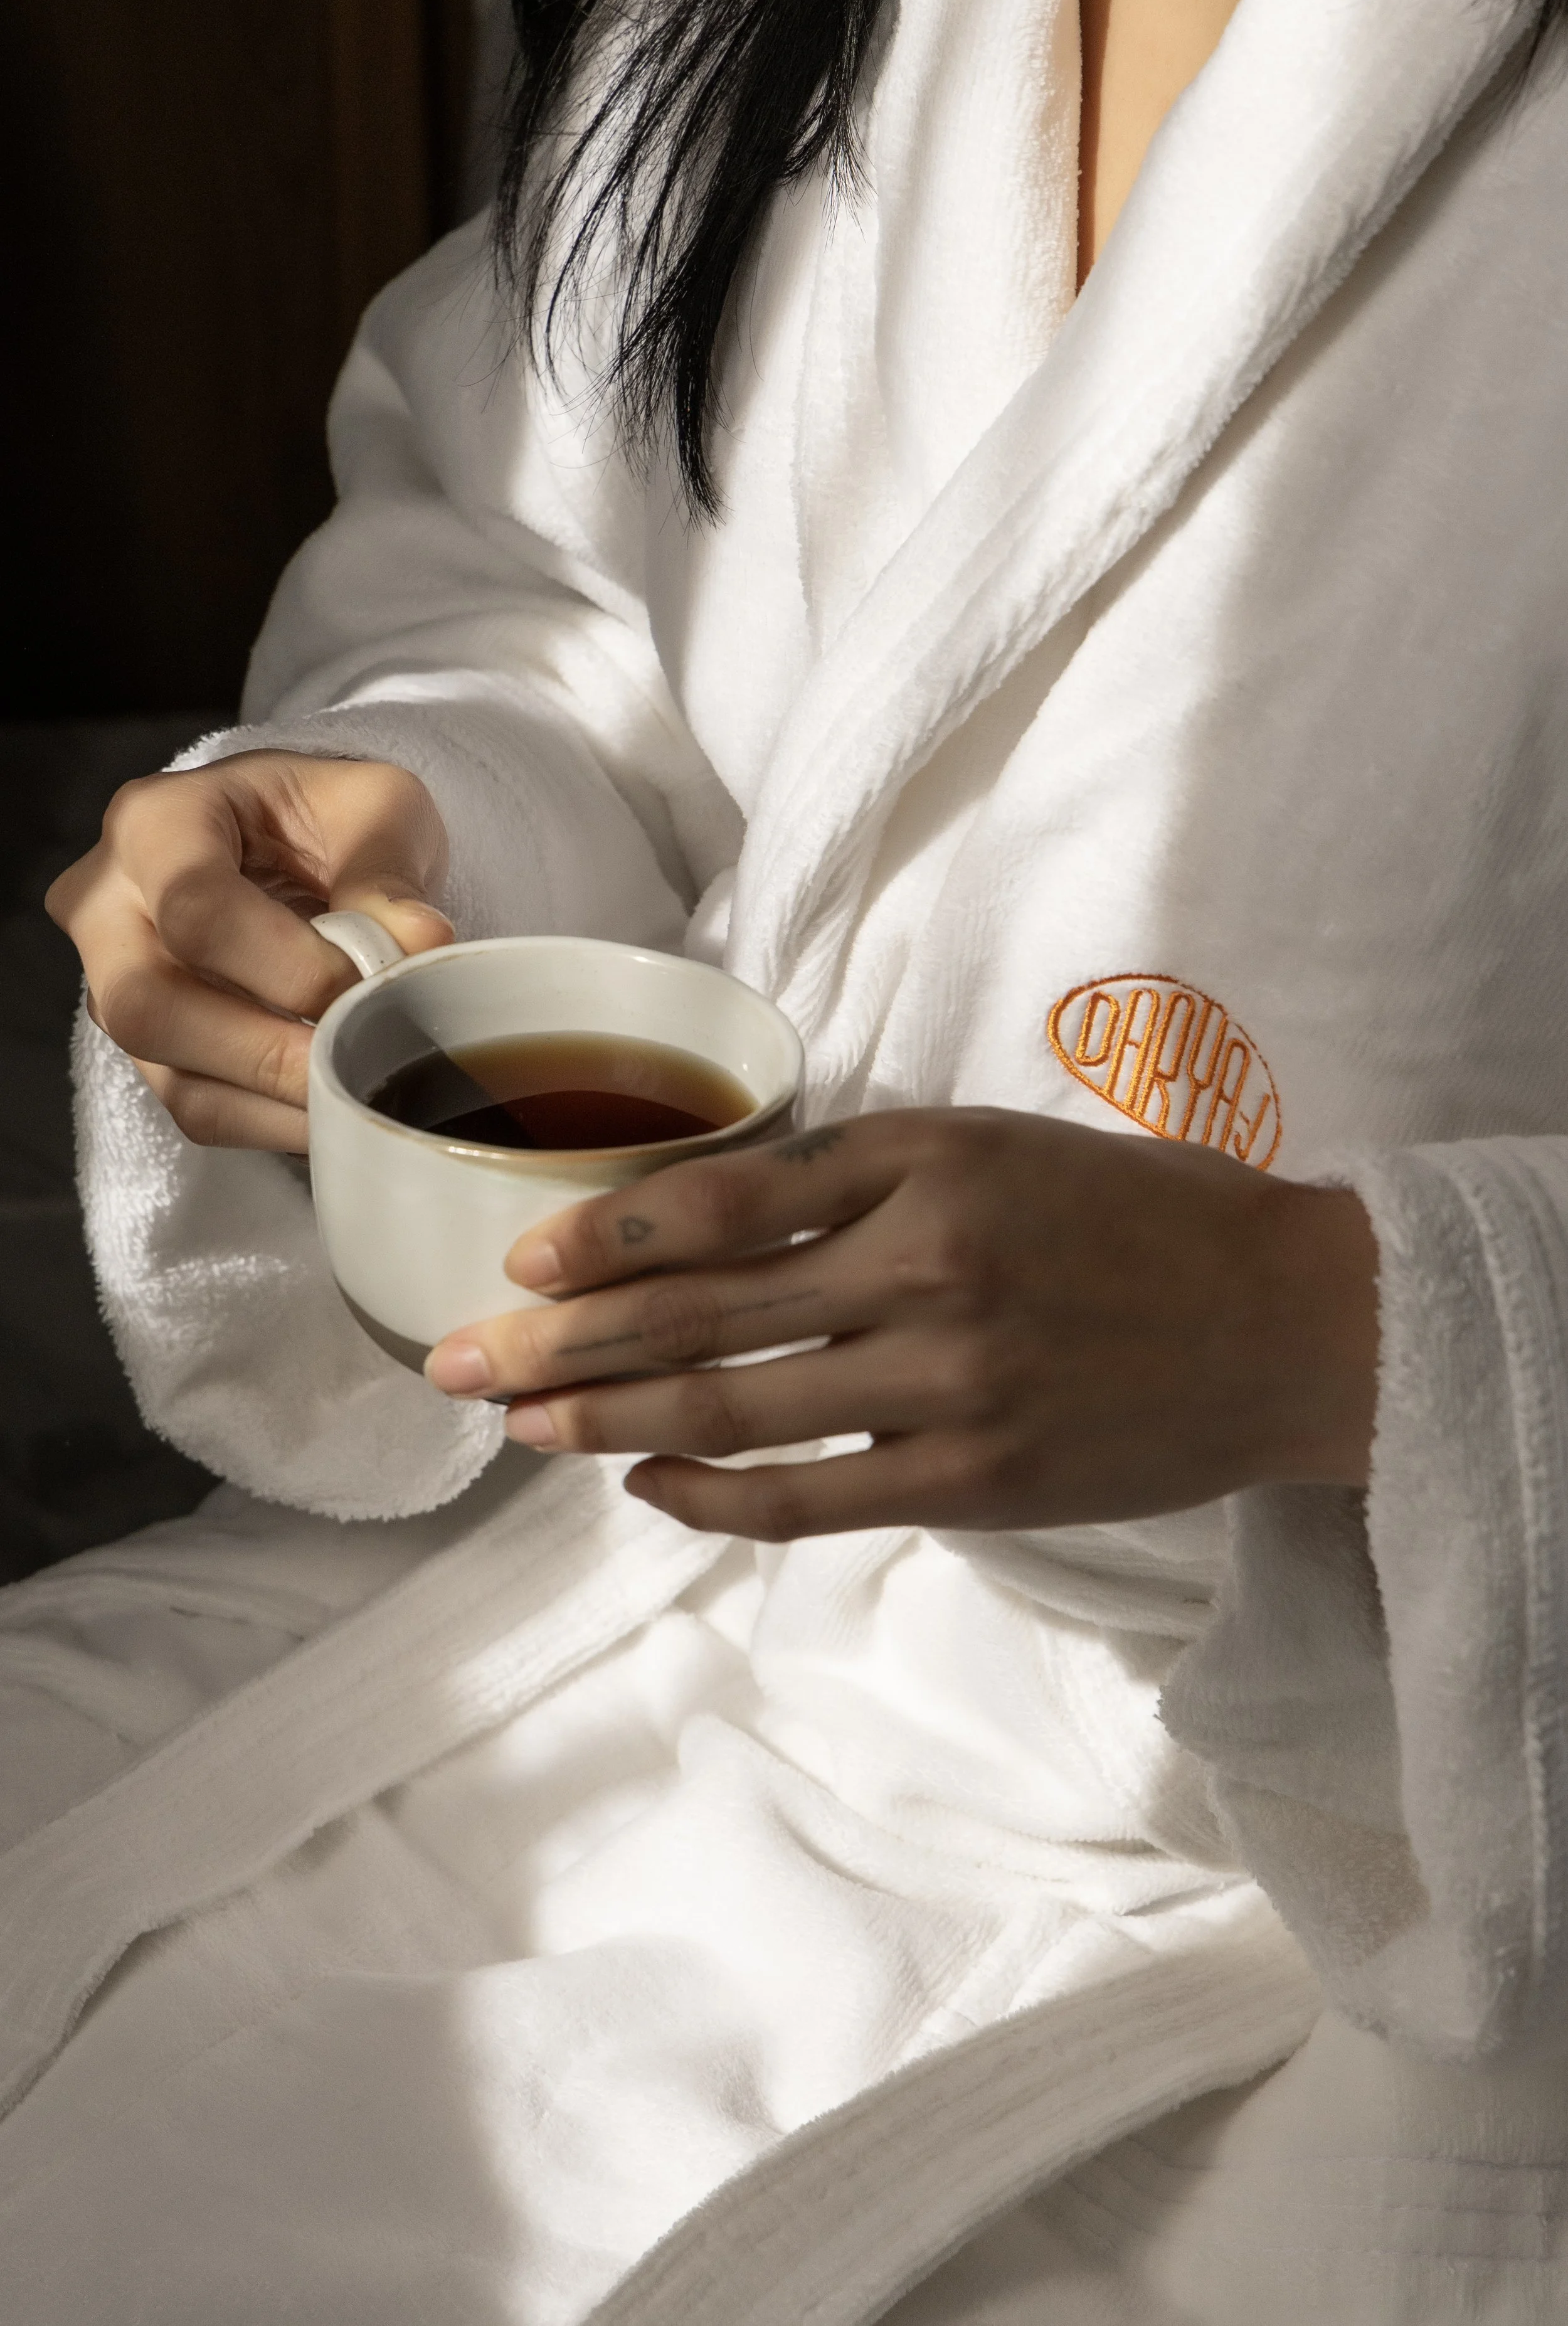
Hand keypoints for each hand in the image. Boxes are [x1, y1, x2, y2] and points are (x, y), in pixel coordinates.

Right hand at [47, 752, 452, 1152]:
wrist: (294, 846)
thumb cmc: (324, 817)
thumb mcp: (374, 807)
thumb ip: (388, 870)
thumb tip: (418, 944)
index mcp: (154, 824)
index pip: (195, 912)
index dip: (290, 966)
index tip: (372, 982)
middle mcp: (107, 906)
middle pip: (147, 1007)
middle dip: (267, 1052)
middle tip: (358, 1058)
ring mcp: (113, 983)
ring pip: (168, 1074)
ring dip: (275, 1100)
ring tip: (358, 1090)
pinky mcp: (150, 1046)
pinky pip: (197, 1109)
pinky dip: (274, 1123)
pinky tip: (334, 1108)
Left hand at [423, 1108, 1379, 1540]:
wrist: (1288, 1321)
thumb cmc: (1138, 1215)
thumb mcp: (993, 1146)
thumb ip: (859, 1176)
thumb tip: (705, 1221)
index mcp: (926, 1161)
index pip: (722, 1199)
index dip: (603, 1235)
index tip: (521, 1263)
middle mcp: (926, 1267)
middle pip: (698, 1312)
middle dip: (557, 1346)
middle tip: (452, 1368)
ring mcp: (950, 1383)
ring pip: (733, 1410)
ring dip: (607, 1422)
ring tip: (519, 1431)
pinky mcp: (976, 1480)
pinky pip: (808, 1499)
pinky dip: (711, 1495)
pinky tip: (645, 1484)